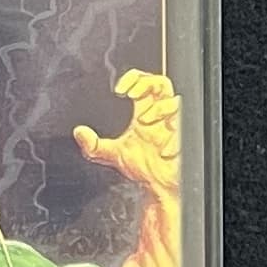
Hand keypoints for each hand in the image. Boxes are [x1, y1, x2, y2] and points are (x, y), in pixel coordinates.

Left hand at [78, 70, 181, 198]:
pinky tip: (164, 151)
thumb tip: (78, 133)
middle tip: (132, 96)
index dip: (134, 78)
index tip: (119, 90)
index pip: (144, 81)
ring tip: (145, 122)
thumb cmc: (143, 168)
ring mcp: (174, 126)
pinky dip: (175, 138)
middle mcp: (160, 116)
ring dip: (160, 109)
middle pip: (161, 83)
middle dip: (147, 84)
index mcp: (145, 112)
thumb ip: (93, 145)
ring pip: (176, 102)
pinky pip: (187, 129)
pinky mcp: (186, 140)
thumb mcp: (113, 155)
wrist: (160, 188)